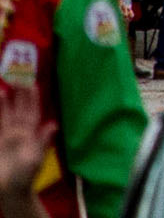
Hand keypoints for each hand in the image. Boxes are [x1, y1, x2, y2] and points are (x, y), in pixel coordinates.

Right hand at [0, 80, 58, 217]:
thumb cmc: (25, 175)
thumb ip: (43, 141)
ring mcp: (7, 137)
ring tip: (4, 89)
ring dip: (5, 104)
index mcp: (31, 135)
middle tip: (18, 79)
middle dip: (19, 96)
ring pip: (6, 116)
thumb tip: (53, 124)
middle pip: (19, 110)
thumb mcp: (36, 158)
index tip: (33, 85)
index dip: (33, 100)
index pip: (32, 113)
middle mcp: (19, 133)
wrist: (10, 190)